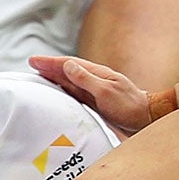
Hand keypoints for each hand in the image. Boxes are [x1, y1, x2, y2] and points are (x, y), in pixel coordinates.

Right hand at [30, 54, 154, 134]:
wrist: (146, 119)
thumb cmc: (129, 106)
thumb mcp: (106, 92)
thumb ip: (86, 79)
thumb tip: (68, 65)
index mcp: (96, 74)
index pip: (69, 64)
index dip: (50, 62)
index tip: (34, 60)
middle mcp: (94, 80)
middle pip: (67, 71)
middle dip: (49, 67)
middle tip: (32, 65)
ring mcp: (94, 91)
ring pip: (69, 82)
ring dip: (54, 77)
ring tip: (40, 75)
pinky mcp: (96, 102)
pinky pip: (75, 93)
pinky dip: (63, 89)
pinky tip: (58, 91)